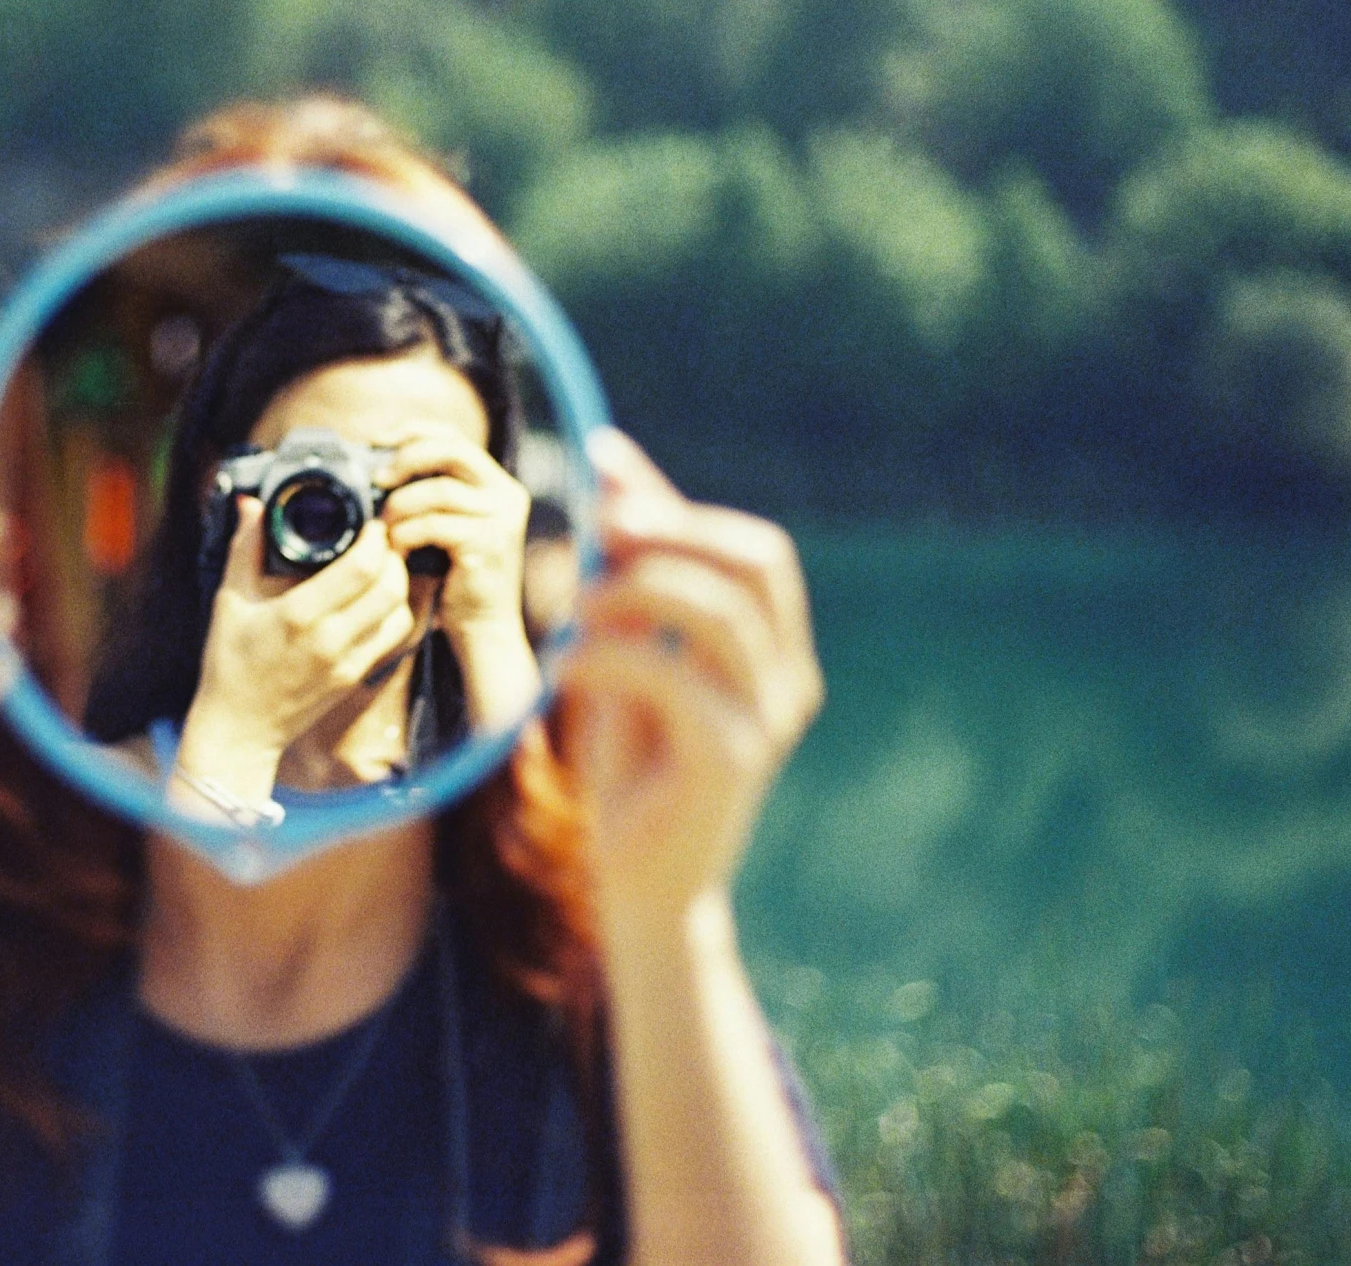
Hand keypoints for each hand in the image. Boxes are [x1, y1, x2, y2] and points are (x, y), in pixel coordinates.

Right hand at [177, 496, 414, 800]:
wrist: (240, 729)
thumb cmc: (230, 662)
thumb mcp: (230, 601)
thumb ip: (245, 548)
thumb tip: (252, 504)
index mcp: (298, 615)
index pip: (360, 567)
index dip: (375, 538)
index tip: (370, 520)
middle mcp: (331, 639)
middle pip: (390, 585)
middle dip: (393, 554)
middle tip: (381, 537)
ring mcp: (348, 661)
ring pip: (400, 611)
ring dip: (399, 581)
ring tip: (382, 563)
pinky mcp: (357, 676)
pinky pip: (393, 635)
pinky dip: (396, 609)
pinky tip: (380, 595)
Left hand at [376, 427, 530, 638]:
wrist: (481, 628)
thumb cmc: (452, 577)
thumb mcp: (442, 524)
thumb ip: (425, 493)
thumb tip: (374, 465)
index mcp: (496, 483)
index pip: (454, 437)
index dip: (413, 432)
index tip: (376, 441)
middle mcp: (506, 494)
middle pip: (452, 450)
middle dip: (406, 459)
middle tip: (375, 479)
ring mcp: (502, 519)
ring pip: (439, 490)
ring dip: (401, 506)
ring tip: (383, 526)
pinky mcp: (489, 544)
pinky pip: (435, 525)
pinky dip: (407, 533)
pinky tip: (396, 548)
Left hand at [562, 429, 823, 933]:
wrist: (647, 889)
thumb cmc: (636, 767)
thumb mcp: (631, 654)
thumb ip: (630, 569)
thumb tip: (609, 461)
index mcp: (774, 651)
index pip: (755, 550)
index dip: (680, 506)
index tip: (602, 470)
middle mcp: (787, 681)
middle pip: (757, 564)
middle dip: (675, 531)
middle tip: (598, 527)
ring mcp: (766, 723)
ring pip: (723, 615)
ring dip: (637, 591)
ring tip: (571, 606)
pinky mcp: (730, 764)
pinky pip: (676, 681)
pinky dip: (611, 656)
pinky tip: (563, 665)